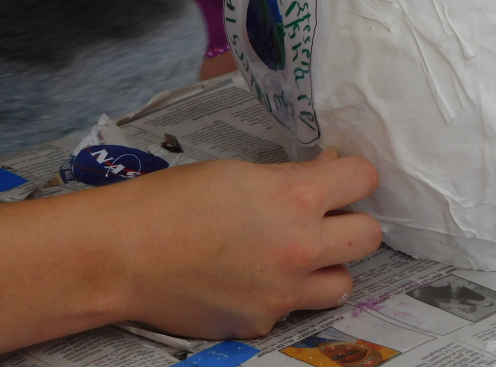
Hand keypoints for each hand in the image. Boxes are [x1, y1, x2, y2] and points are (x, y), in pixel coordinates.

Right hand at [108, 149, 380, 338]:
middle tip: (323, 217)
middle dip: (350, 221)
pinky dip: (283, 294)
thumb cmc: (174, 199)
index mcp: (295, 197)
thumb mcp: (239, 172)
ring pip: (344, 282)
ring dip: (328, 266)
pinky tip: (252, 278)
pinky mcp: (262, 323)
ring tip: (295, 255)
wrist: (125, 254)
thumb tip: (324, 175)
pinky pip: (295, 308)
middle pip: (370, 235)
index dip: (353, 174)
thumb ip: (290, 179)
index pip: (365, 178)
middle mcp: (301, 247)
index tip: (339, 176)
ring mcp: (284, 293)